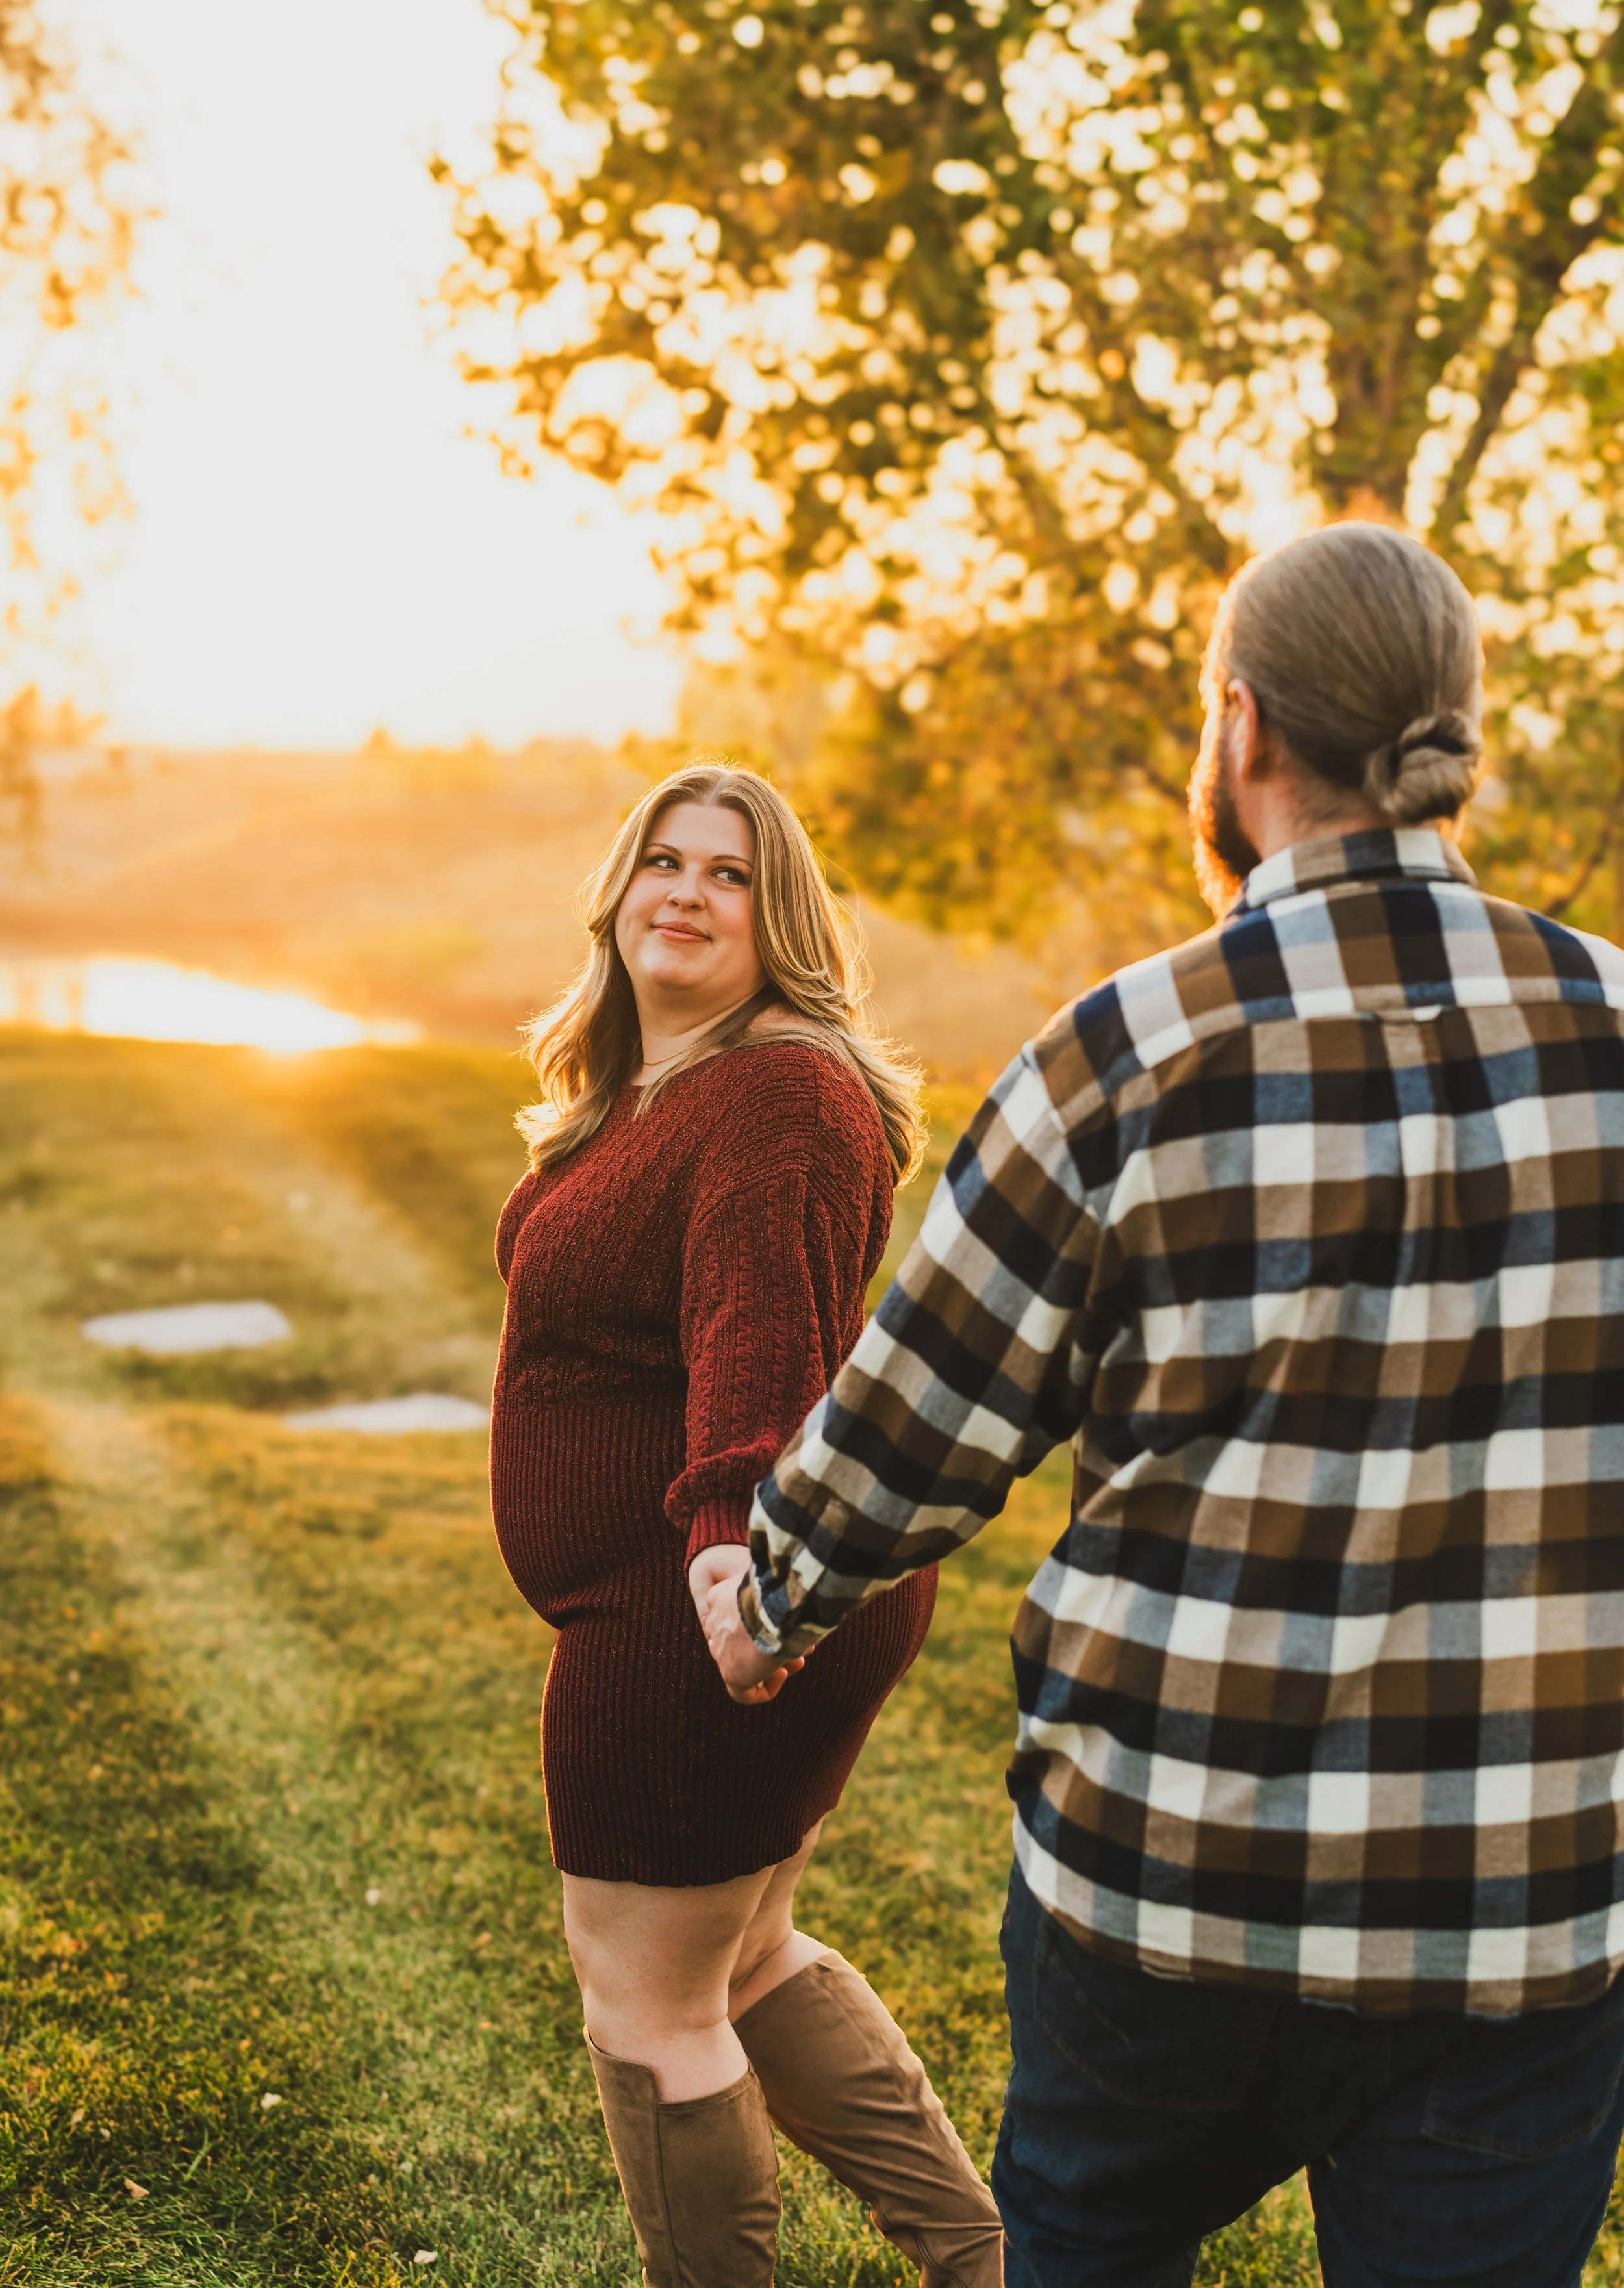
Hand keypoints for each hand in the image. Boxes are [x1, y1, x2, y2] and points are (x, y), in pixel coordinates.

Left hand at [686, 1545, 806, 1705]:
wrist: (776, 1602)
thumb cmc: (783, 1587)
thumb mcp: (774, 1582)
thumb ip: (775, 1591)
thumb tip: (796, 1597)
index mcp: (720, 1599)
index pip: (735, 1620)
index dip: (761, 1627)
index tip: (786, 1625)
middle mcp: (716, 1625)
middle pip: (739, 1644)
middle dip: (767, 1648)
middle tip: (795, 1644)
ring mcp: (721, 1651)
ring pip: (742, 1667)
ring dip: (771, 1667)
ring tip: (796, 1658)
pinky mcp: (731, 1674)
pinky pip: (743, 1694)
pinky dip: (765, 1689)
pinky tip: (783, 1673)